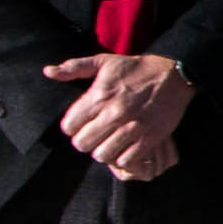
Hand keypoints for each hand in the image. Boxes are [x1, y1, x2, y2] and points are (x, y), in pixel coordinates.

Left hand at [44, 52, 192, 182]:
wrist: (174, 74)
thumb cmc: (137, 68)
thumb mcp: (104, 62)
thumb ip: (74, 67)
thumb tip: (48, 71)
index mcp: (99, 96)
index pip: (69, 126)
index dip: (73, 126)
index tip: (82, 123)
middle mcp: (113, 113)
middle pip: (82, 144)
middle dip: (86, 140)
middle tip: (95, 134)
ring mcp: (132, 128)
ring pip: (102, 155)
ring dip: (104, 150)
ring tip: (109, 142)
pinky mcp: (148, 139)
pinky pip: (125, 161)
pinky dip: (123, 158)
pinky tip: (125, 147)